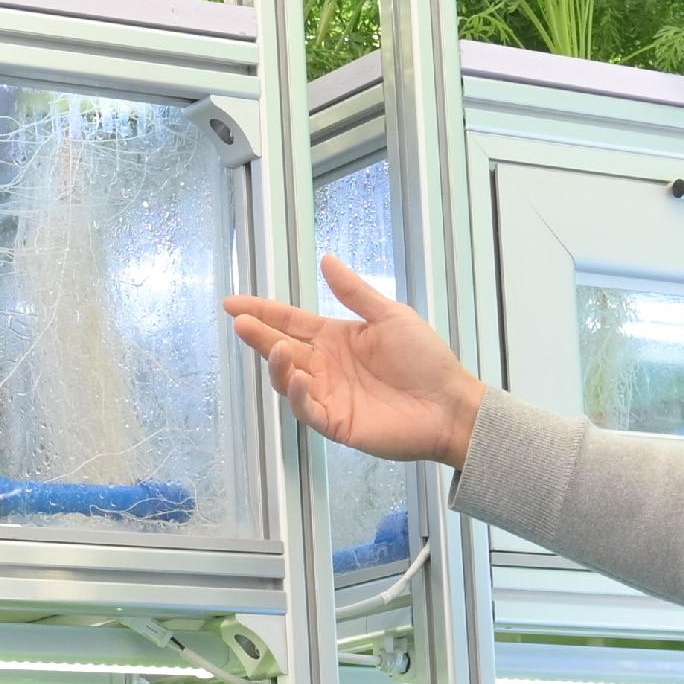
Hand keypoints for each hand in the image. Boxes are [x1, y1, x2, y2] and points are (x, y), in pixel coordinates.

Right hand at [226, 256, 488, 466]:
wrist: (450, 405)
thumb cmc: (425, 359)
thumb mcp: (390, 316)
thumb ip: (355, 293)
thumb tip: (326, 260)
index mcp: (335, 338)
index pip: (290, 321)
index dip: (263, 311)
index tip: (233, 302)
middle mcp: (325, 366)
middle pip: (281, 348)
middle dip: (258, 335)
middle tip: (240, 322)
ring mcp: (327, 395)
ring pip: (287, 380)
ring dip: (277, 364)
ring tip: (277, 348)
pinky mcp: (335, 423)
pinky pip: (307, 409)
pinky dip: (297, 395)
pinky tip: (297, 378)